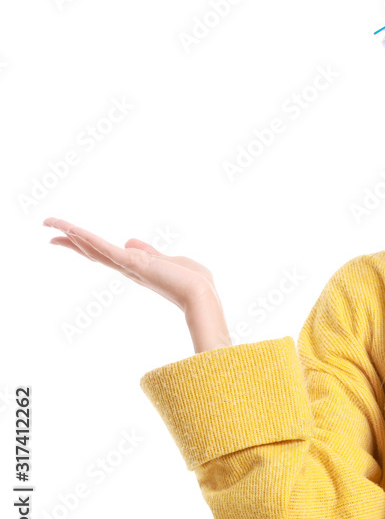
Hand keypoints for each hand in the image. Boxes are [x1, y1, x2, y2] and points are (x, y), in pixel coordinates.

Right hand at [42, 216, 219, 313]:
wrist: (201, 295)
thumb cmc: (194, 281)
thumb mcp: (168, 260)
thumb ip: (150, 252)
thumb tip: (130, 242)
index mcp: (137, 267)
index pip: (107, 254)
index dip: (88, 245)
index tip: (71, 237)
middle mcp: (128, 268)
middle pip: (94, 251)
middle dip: (72, 240)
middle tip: (49, 231)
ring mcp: (128, 266)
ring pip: (94, 247)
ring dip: (72, 234)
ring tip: (50, 223)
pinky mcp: (131, 263)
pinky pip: (104, 248)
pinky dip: (87, 238)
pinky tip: (70, 229)